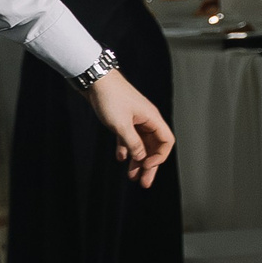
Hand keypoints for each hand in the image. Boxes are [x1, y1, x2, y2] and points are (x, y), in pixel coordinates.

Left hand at [91, 70, 174, 186]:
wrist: (94, 79)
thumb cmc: (110, 97)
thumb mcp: (121, 124)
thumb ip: (132, 143)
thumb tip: (141, 158)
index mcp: (152, 118)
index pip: (166, 141)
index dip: (159, 157)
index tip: (145, 166)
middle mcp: (146, 119)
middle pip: (153, 146)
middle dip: (149, 165)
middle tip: (144, 183)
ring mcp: (134, 119)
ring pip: (140, 144)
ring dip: (137, 160)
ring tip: (131, 176)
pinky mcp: (123, 118)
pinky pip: (128, 138)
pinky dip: (126, 149)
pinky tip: (120, 158)